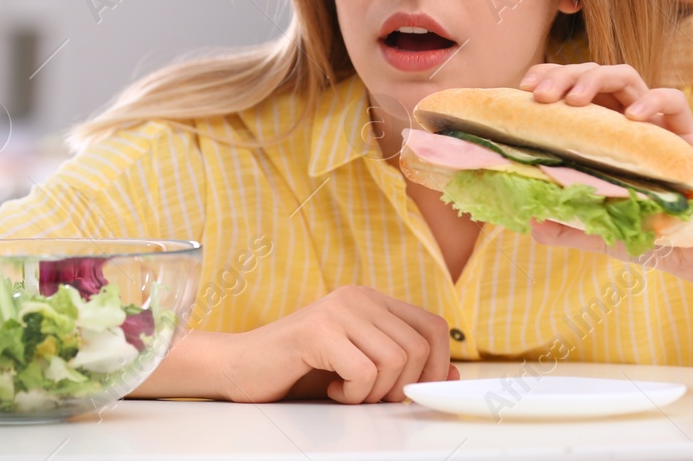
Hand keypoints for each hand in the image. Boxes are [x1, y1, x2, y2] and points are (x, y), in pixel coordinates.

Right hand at [218, 285, 458, 402]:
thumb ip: (404, 368)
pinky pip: (364, 372)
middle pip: (419, 348)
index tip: (411, 392)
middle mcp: (358, 297)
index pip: (433, 327)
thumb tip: (452, 376)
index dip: (436, 366)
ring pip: (395, 361)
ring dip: (375, 392)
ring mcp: (337, 311)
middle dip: (401, 387)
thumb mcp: (361, 369)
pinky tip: (331, 388)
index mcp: (371, 300)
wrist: (240, 368)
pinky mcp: (318, 331)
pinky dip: (353, 394)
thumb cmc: (299, 370)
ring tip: (347, 390)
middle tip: (368, 395)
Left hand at [516, 62, 692, 289]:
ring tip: (576, 99)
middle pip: (592, 73)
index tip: (524, 89)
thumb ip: (564, 227)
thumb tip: (532, 224)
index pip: (569, 86)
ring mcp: (654, 122)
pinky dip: (652, 101)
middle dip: (564, 75)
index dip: (548, 77)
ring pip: (625, 76)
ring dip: (596, 78)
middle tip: (543, 96)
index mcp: (597, 128)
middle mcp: (622, 118)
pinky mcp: (685, 132)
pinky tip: (633, 118)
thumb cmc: (641, 228)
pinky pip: (673, 100)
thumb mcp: (595, 229)